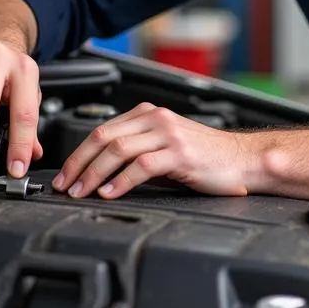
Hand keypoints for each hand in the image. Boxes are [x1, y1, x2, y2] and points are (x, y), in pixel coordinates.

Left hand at [51, 103, 259, 198]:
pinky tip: (110, 193)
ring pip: (118, 150)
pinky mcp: (180, 153)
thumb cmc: (206, 157)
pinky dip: (121, 181)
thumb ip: (136, 152)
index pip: (102, 130)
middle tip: (64, 186)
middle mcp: (156, 119)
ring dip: (94, 173)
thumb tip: (100, 173)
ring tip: (82, 192)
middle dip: (78, 164)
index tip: (64, 175)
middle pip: (103, 137)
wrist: (244, 160)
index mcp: (148, 114)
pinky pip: (142, 166)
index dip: (78, 154)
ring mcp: (168, 134)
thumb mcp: (165, 147)